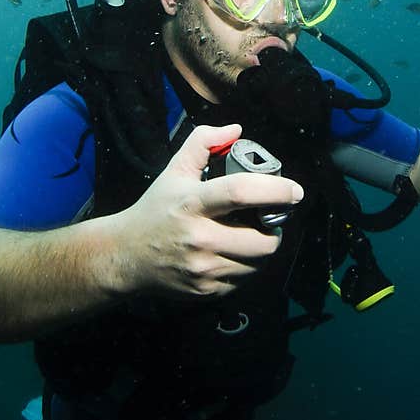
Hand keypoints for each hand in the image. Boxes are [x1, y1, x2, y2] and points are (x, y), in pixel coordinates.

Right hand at [106, 123, 303, 297]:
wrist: (125, 257)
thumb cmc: (156, 210)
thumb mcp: (175, 171)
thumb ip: (203, 142)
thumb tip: (236, 129)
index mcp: (192, 203)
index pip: (240, 192)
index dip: (274, 190)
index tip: (294, 190)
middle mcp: (199, 238)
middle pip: (262, 240)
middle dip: (275, 229)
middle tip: (270, 219)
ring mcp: (203, 268)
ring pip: (258, 263)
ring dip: (262, 248)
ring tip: (251, 235)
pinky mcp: (206, 290)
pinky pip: (244, 279)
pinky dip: (246, 266)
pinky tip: (233, 253)